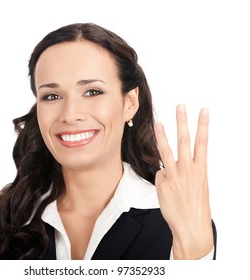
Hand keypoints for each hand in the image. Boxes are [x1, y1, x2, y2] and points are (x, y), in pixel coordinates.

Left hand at [154, 104, 212, 258]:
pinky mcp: (163, 184)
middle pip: (184, 141)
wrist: (191, 227)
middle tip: (181, 106)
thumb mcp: (198, 186)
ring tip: (158, 122)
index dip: (203, 125)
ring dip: (162, 135)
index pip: (203, 142)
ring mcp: (174, 176)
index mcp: (201, 170)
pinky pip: (160, 174)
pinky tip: (168, 191)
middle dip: (182, 122)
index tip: (204, 111)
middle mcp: (188, 170)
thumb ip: (186, 172)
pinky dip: (163, 179)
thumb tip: (168, 166)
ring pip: (166, 151)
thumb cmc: (196, 207)